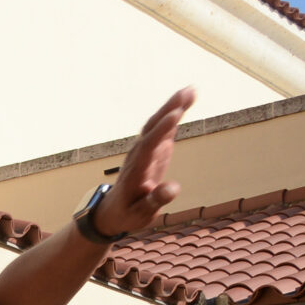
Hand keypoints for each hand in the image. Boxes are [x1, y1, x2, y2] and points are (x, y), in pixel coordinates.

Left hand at [88, 87, 194, 237]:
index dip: (162, 130)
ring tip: (191, 90)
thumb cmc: (127, 214)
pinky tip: (185, 101)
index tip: (176, 114)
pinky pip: (162, 129)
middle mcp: (139, 155)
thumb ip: (155, 200)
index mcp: (136, 170)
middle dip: (169, 110)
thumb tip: (173, 188)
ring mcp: (145, 151)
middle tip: (188, 92)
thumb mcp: (141, 214)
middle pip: (152, 128)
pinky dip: (174, 114)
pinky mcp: (152, 150)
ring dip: (172, 106)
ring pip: (157, 124)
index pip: (148, 146)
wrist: (112, 211)